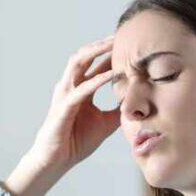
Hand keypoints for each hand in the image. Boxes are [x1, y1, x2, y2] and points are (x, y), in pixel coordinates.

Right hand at [27, 34, 120, 171]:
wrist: (56, 160)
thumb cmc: (75, 142)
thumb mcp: (105, 124)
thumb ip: (118, 111)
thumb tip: (138, 105)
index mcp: (80, 89)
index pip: (95, 64)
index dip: (111, 54)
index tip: (130, 45)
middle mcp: (70, 87)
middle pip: (85, 56)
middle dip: (102, 44)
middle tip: (122, 35)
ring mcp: (65, 94)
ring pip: (77, 63)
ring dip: (96, 52)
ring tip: (113, 44)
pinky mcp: (63, 107)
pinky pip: (81, 89)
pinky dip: (97, 79)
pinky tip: (111, 73)